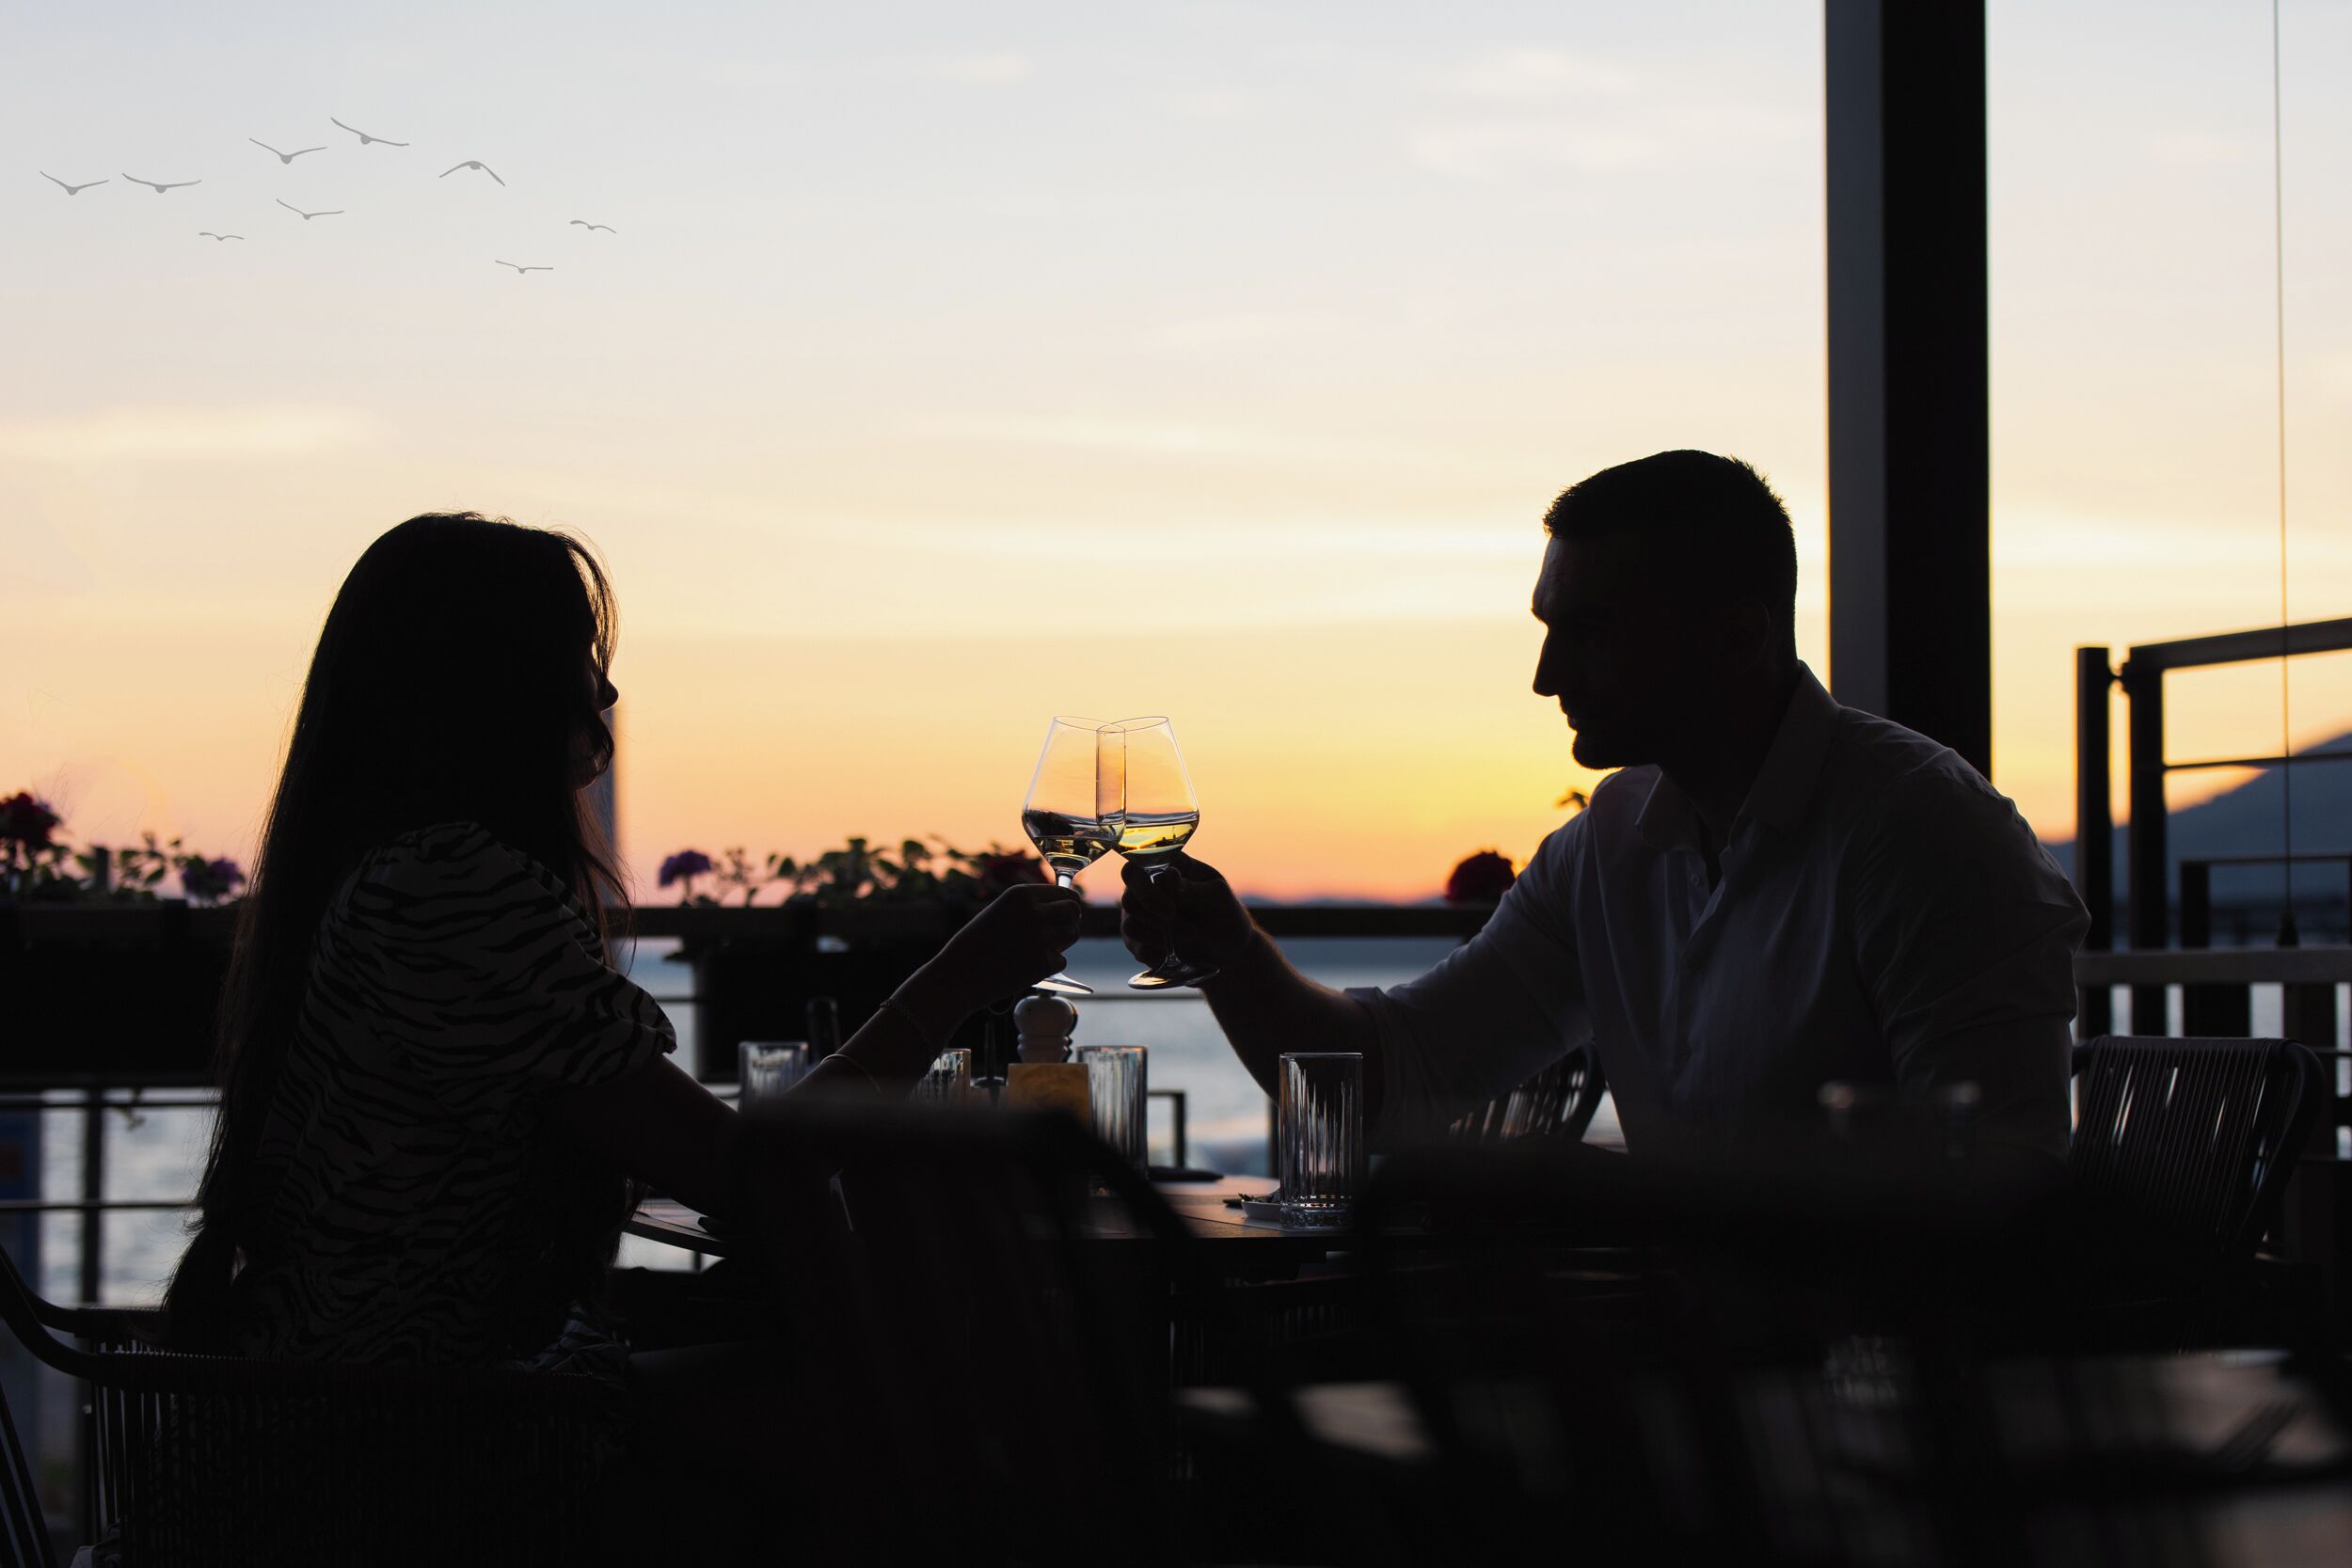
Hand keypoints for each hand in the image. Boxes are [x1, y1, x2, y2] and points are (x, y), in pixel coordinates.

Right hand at [919, 882, 1085, 1009]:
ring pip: (1073, 934)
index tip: (1064, 915)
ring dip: (1063, 942)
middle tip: (1058, 933)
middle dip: (1070, 921)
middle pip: (1074, 911)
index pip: (1065, 893)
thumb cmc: (976, 944)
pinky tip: (1028, 966)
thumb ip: (1030, 907)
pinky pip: (1061, 961)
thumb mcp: (1001, 911)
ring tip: (1040, 949)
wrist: (958, 975)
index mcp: (1021, 894)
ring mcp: (1039, 938)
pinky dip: (1049, 965)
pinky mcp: (1042, 964)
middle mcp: (1033, 912)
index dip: (1067, 905)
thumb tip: (1065, 908)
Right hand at [1119, 853, 1253, 970]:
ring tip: (1191, 937)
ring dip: (1162, 938)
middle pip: (1129, 899)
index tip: (1171, 910)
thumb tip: (1168, 877)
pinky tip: (1178, 952)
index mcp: (1167, 865)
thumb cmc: (1225, 913)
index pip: (1136, 868)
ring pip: (1130, 926)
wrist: (1228, 948)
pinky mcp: (1139, 939)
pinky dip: (1159, 953)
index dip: (1147, 890)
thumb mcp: (1218, 897)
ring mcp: (1141, 913)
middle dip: (1158, 920)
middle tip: (1190, 930)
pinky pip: (1136, 948)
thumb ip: (1194, 887)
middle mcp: (1148, 886)